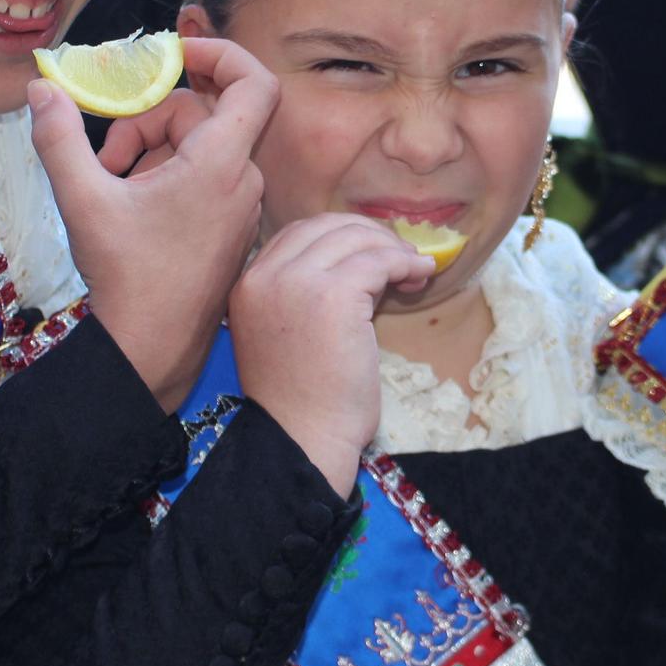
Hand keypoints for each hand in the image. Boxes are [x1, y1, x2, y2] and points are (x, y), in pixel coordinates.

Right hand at [27, 37, 275, 411]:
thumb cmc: (128, 280)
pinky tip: (131, 205)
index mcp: (221, 164)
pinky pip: (205, 177)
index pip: (253, 82)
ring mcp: (240, 206)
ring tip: (112, 184)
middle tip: (108, 152)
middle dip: (150, 119)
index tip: (173, 54)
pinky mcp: (230, 227)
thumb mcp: (83, 201)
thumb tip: (40, 90)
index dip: (219, 53)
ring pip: (200, 146)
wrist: (153, 352)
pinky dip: (167, 176)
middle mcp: (243, 180)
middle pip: (204, 114)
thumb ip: (59, 138)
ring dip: (153, 150)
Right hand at [227, 214, 434, 493]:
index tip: (372, 252)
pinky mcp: (333, 295)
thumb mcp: (287, 333)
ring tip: (414, 270)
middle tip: (399, 256)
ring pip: (355, 239)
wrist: (304, 439)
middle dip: (368, 235)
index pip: (298, 233)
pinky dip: (404, 263)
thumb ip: (305, 292)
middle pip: (325, 226)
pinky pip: (378, 260)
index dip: (340, 235)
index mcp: (246, 285)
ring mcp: (296, 282)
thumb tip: (362, 258)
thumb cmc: (303, 399)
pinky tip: (419, 277)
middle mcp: (264, 276)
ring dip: (392, 249)